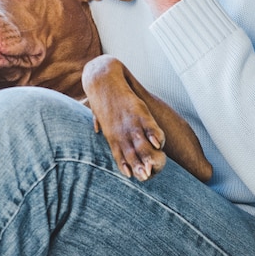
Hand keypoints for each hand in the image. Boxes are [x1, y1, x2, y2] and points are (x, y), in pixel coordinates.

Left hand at [82, 56, 166, 180]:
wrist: (101, 77)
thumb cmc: (100, 94)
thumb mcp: (98, 110)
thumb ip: (100, 121)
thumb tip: (96, 128)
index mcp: (110, 132)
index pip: (118, 153)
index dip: (125, 164)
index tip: (132, 177)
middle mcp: (119, 130)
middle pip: (130, 151)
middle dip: (138, 165)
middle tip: (145, 178)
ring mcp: (128, 120)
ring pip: (140, 142)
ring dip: (147, 155)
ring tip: (153, 168)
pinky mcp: (137, 109)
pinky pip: (147, 125)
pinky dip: (153, 134)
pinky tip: (158, 144)